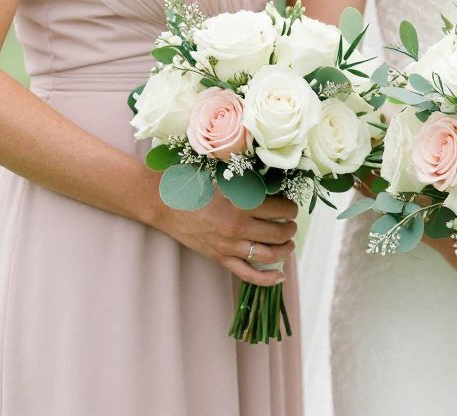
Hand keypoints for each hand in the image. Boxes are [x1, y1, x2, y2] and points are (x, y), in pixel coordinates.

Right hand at [155, 193, 297, 285]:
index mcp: (242, 204)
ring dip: (285, 250)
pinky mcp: (220, 258)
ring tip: (289, 244)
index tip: (291, 207)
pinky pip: (248, 274)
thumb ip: (251, 183)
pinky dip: (267, 279)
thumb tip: (277, 186)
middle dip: (291, 229)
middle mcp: (238, 227)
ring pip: (269, 255)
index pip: (281, 210)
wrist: (164, 202)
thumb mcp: (227, 178)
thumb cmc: (196, 184)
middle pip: (278, 233)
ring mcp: (229, 246)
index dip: (291, 208)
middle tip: (291, 224)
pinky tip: (280, 276)